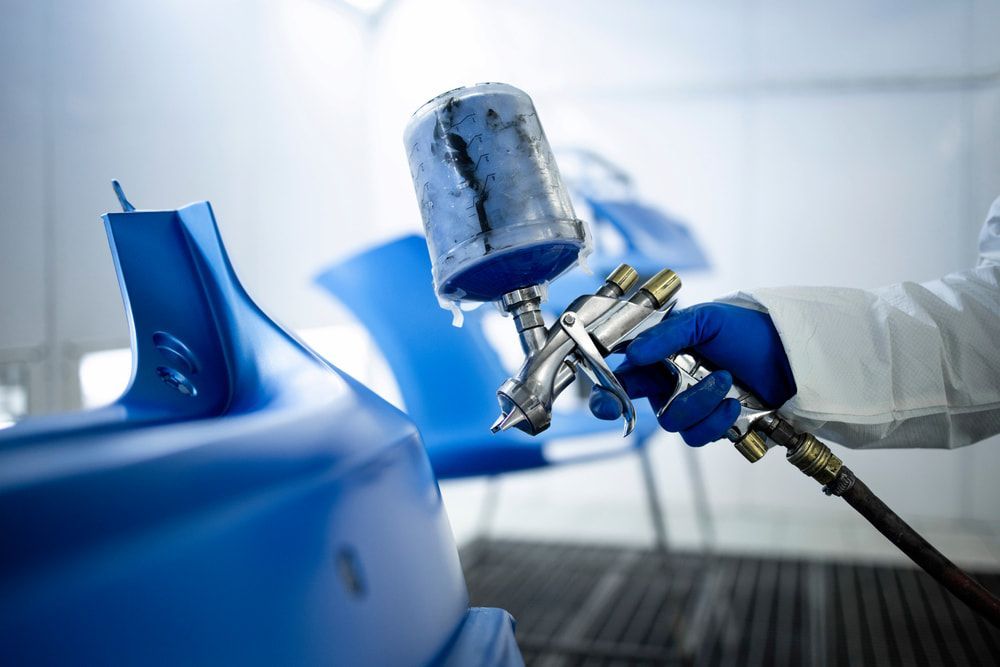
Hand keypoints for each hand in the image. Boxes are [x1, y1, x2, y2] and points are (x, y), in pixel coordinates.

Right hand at [589, 303, 795, 445]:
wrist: (786, 352)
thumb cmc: (745, 329)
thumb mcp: (704, 320)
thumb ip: (666, 335)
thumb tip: (635, 353)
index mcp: (656, 358)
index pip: (621, 379)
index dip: (606, 395)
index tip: (607, 405)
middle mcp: (667, 385)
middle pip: (643, 409)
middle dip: (671, 400)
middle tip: (681, 388)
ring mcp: (689, 406)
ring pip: (673, 422)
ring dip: (701, 403)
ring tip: (725, 380)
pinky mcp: (711, 424)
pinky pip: (698, 435)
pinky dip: (716, 420)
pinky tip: (733, 402)